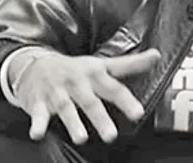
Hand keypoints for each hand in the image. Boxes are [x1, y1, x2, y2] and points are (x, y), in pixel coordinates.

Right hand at [9, 48, 160, 144]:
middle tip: (111, 136)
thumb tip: (157, 55)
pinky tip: (38, 134)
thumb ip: (130, 64)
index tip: (138, 113)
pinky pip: (37, 114)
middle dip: (100, 117)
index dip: (126, 100)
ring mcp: (57, 92)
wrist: (35, 64)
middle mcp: (77, 82)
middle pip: (90, 101)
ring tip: (81, 138)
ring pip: (66, 108)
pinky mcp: (38, 101)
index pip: (114, 87)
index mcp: (94, 74)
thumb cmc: (75, 69)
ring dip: (73, 123)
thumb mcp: (102, 64)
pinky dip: (37, 124)